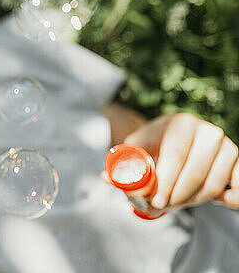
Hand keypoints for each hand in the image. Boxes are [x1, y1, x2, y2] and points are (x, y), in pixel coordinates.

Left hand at [124, 113, 238, 209]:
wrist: (176, 135)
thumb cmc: (153, 142)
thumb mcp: (136, 147)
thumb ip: (121, 162)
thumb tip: (105, 178)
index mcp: (181, 123)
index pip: (175, 157)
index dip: (165, 183)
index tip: (156, 202)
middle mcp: (208, 131)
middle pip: (194, 174)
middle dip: (175, 197)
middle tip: (161, 208)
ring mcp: (226, 145)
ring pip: (212, 184)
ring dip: (192, 202)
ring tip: (174, 204)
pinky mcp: (238, 161)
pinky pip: (238, 187)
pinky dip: (229, 199)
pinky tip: (215, 202)